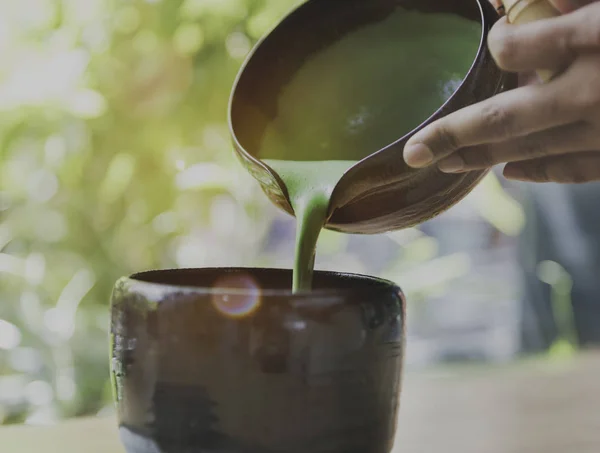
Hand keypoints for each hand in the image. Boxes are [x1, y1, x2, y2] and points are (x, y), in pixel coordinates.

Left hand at [403, 1, 599, 182]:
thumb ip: (568, 2)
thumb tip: (513, 2)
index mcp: (592, 37)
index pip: (510, 49)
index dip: (498, 43)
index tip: (500, 39)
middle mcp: (590, 90)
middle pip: (503, 118)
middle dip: (452, 134)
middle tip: (415, 152)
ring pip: (530, 148)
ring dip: (482, 157)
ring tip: (447, 162)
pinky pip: (572, 169)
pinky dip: (538, 172)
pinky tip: (510, 172)